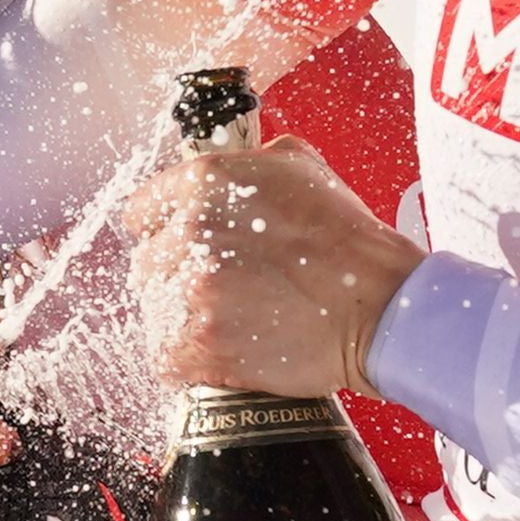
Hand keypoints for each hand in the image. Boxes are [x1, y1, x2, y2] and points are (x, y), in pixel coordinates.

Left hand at [123, 135, 424, 399]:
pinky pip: (165, 355)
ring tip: (223, 319)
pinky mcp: (200, 343)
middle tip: (215, 286)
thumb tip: (232, 167)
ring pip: (153, 310)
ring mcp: (192, 291)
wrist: (377, 305)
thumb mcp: (300, 166)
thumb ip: (249, 161)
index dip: (164, 229)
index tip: (180, 244)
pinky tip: (218, 349)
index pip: (142, 211)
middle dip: (174, 274)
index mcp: (204, 183)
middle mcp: (190, 232)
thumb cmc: (346, 240)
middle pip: (146, 263)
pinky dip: (186, 359)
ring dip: (179, 317)